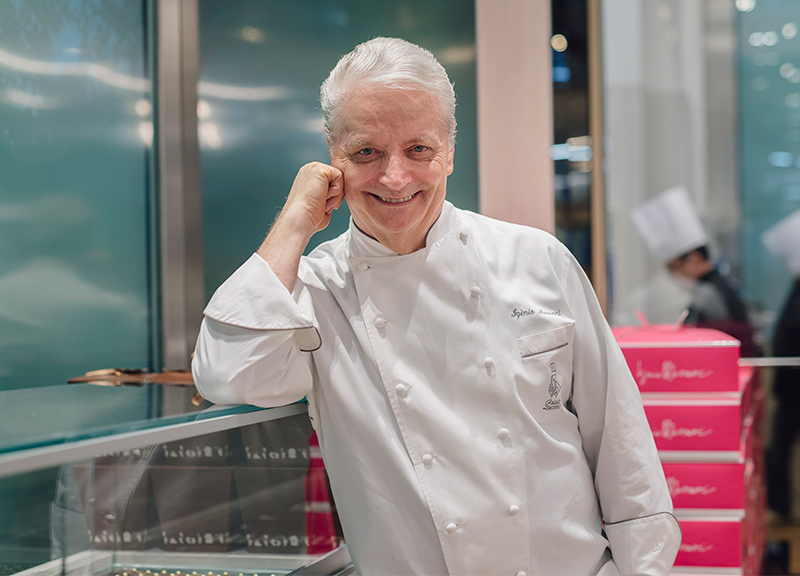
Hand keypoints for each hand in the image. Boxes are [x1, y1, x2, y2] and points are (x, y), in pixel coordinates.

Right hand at [257, 162, 343, 291]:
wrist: (296, 226)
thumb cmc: (305, 224)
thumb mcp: (318, 208)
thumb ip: (325, 199)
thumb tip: (331, 207)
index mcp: (309, 177)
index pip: (335, 183)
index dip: (333, 198)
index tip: (320, 210)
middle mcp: (310, 169)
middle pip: (340, 180)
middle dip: (334, 197)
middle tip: (320, 208)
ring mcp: (313, 168)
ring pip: (341, 179)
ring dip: (334, 197)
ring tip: (319, 206)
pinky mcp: (318, 170)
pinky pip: (340, 179)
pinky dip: (334, 194)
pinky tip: (321, 201)